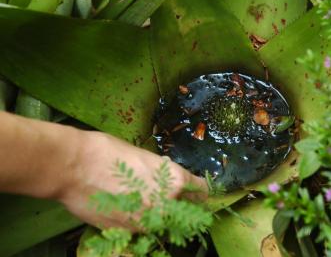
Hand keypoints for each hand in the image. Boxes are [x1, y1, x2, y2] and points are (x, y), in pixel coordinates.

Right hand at [57, 131, 207, 230]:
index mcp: (175, 181)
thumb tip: (166, 180)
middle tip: (169, 196)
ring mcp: (147, 223)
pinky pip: (142, 228)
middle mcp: (167, 206)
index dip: (200, 189)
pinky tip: (126, 208)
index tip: (196, 190)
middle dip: (183, 205)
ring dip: (160, 215)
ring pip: (164, 222)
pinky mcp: (127, 233)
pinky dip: (140, 221)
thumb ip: (162, 174)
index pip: (202, 191)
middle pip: (188, 211)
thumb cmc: (109, 152)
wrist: (74, 167)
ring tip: (143, 200)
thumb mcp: (144, 157)